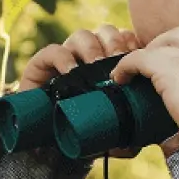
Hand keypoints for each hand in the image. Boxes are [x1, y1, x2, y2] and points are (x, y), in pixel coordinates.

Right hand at [17, 24, 145, 158]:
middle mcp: (86, 57)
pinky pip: (53, 51)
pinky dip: (63, 57)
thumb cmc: (80, 134)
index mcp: (107, 64)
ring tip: (96, 67)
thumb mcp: (110, 135)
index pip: (122, 39)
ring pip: (81, 36)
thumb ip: (126, 135)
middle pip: (104, 32)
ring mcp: (65, 58)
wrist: (47, 146)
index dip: (129, 42)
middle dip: (113, 43)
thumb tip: (137, 141)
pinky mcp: (40, 65)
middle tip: (118, 62)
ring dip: (92, 48)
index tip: (135, 57)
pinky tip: (71, 71)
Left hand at [106, 26, 178, 128]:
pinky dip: (126, 66)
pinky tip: (120, 78)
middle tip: (149, 65)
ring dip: (142, 57)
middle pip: (178, 35)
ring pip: (157, 46)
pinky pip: (139, 59)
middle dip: (161, 46)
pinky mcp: (168, 69)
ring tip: (131, 72)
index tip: (174, 61)